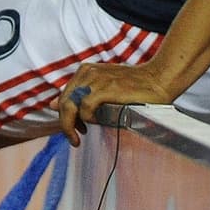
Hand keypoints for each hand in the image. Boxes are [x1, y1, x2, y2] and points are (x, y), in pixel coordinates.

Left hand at [55, 59, 173, 147]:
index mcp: (85, 71)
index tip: (77, 128)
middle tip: (74, 139)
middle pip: (64, 102)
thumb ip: (79, 94)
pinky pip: (86, 106)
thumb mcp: (102, 87)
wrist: (158, 79)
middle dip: (65, 124)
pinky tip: (95, 123)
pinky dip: (87, 117)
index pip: (64, 96)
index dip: (65, 115)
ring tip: (81, 135)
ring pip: (71, 105)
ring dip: (73, 124)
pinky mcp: (108, 88)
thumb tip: (51, 104)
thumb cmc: (132, 87)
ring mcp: (97, 79)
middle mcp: (88, 73)